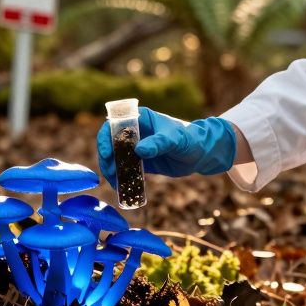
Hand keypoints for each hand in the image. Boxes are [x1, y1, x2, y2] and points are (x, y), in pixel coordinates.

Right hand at [97, 107, 236, 184]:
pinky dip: (121, 178)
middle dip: (106, 158)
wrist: (200, 153)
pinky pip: (125, 169)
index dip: (105, 138)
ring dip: (111, 170)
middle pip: (110, 143)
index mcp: (140, 118)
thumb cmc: (189, 139)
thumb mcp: (175, 140)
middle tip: (110, 173)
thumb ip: (159, 143)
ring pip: (115, 158)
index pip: (114, 124)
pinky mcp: (140, 161)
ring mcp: (135, 147)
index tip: (106, 153)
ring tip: (115, 183)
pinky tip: (122, 188)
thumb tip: (139, 150)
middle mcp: (134, 131)